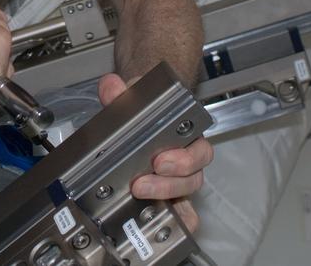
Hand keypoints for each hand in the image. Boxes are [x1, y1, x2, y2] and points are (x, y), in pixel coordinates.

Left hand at [98, 73, 212, 233]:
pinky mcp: (166, 195)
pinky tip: (156, 223)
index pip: (199, 151)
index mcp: (187, 136)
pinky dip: (171, 219)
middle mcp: (188, 160)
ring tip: (138, 193)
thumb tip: (112, 86)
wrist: (141, 114)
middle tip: (142, 182)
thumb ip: (120, 92)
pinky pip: (177, 212)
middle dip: (168, 184)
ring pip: (183, 196)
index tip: (160, 160)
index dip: (184, 160)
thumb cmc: (144, 108)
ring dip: (162, 197)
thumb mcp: (132, 96)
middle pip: (191, 178)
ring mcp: (177, 179)